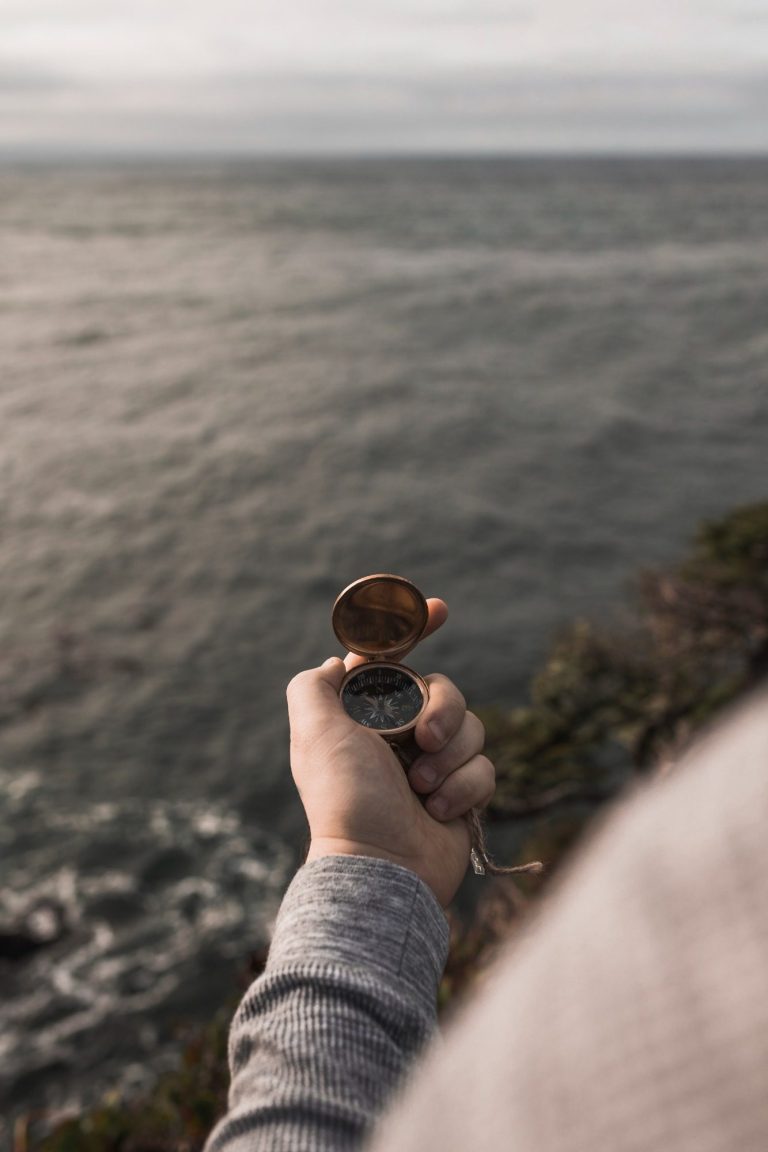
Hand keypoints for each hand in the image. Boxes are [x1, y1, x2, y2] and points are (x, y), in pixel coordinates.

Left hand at [286, 600, 494, 906]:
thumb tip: (341, 663)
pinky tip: (437, 813)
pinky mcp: (462, 793)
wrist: (381, 866)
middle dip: (440, 710)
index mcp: (365, 714)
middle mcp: (400, 734)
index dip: (415, 628)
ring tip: (421, 789)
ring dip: (449, 757)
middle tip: (422, 739)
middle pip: (444, 689)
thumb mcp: (315, 731)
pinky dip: (463, 789)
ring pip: (472, 725)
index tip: (439, 609)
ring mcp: (433, 763)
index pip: (394, 659)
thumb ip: (314, 685)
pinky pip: (485, 767)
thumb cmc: (347, 796)